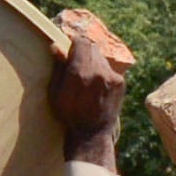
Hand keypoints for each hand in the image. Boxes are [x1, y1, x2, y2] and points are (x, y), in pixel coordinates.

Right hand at [49, 9, 132, 145]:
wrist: (91, 134)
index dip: (75, 43)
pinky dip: (103, 73)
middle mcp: (97, 71)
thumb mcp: (55, 92)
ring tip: (87, 78)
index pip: (81, 41)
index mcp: (79, 72)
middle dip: (84, 52)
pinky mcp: (120, 82)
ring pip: (101, 57)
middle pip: (92, 47)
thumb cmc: (68, 114)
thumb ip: (58, 67)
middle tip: (77, 63)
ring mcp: (111, 76)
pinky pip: (109, 69)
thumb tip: (55, 46)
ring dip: (93, 62)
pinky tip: (97, 87)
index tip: (70, 49)